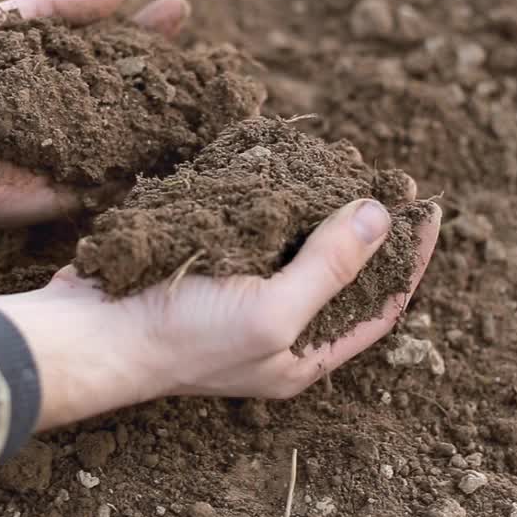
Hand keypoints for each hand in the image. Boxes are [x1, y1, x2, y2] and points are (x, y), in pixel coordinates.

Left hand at [0, 0, 191, 230]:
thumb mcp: (3, 23)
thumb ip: (57, 0)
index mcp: (67, 71)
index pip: (122, 46)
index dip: (152, 30)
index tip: (179, 9)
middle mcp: (84, 112)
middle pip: (143, 89)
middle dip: (176, 73)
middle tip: (211, 59)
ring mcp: (87, 154)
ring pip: (146, 133)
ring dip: (180, 118)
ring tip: (215, 99)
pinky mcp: (83, 193)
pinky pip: (129, 179)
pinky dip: (159, 164)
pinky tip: (194, 146)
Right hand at [0, 197, 442, 430]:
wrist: (86, 333)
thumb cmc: (179, 337)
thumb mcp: (270, 311)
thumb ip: (331, 267)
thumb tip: (382, 216)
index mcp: (302, 353)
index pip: (378, 305)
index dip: (408, 259)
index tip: (429, 210)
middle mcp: (276, 327)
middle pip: (342, 273)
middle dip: (369, 226)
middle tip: (388, 178)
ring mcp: (238, 295)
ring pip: (296, 244)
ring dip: (321, 204)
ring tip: (344, 163)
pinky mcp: (204, 263)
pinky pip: (251, 226)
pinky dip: (270, 195)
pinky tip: (279, 164)